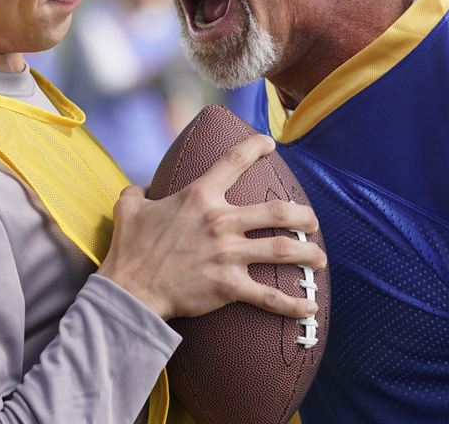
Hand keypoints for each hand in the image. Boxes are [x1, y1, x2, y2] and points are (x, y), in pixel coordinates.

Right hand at [97, 134, 326, 320]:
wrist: (130, 290)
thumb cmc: (130, 249)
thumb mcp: (129, 208)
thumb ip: (138, 192)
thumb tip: (140, 189)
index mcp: (199, 197)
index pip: (233, 161)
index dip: (255, 147)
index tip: (270, 143)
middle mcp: (220, 221)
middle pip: (277, 212)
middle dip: (302, 215)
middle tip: (312, 220)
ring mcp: (228, 254)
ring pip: (283, 250)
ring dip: (308, 254)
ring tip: (319, 258)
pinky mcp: (229, 286)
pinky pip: (269, 296)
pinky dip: (293, 303)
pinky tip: (309, 306)